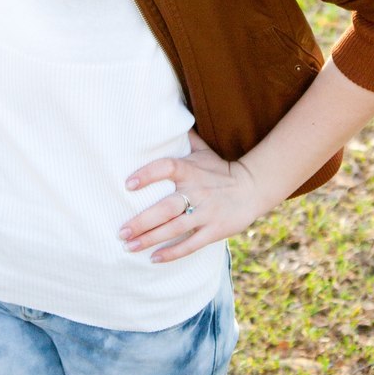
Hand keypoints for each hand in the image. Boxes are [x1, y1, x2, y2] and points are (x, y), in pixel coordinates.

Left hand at [118, 129, 261, 262]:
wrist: (252, 187)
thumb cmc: (220, 169)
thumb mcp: (203, 151)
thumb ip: (184, 138)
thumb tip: (166, 116)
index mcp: (191, 170)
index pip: (167, 168)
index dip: (147, 175)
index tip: (128, 184)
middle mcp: (197, 191)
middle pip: (166, 208)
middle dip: (141, 221)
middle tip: (121, 232)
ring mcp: (206, 213)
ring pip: (174, 228)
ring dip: (150, 239)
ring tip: (129, 246)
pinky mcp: (214, 230)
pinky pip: (191, 244)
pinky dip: (172, 252)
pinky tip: (154, 258)